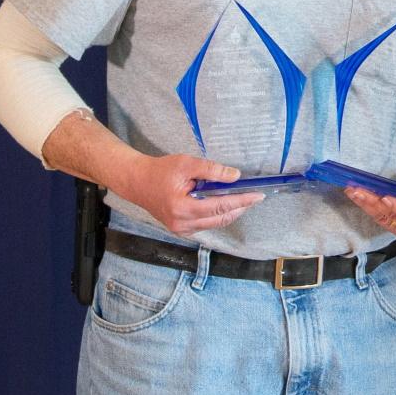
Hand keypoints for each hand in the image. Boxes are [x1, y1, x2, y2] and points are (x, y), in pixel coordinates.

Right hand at [118, 154, 263, 236]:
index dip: (242, 201)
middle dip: (240, 208)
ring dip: (230, 212)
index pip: (220, 206)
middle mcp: (182, 224)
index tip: (258, 196)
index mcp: (182, 208)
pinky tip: (225, 205)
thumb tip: (235, 176)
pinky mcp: (181, 229)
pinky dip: (217, 216)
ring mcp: (181, 229)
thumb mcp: (186, 164)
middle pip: (220, 219)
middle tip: (254, 197)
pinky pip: (206, 225)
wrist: (137, 182)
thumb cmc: (159, 171)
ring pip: (214, 224)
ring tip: (243, 200)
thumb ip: (211, 170)